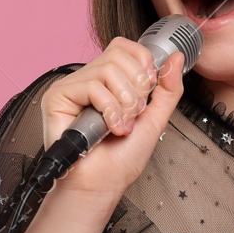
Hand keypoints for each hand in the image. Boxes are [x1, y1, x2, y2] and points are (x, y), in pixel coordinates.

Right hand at [40, 38, 185, 202]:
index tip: (148, 88)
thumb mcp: (154, 119)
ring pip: (107, 70)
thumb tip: (175, 58)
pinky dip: (109, 109)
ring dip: (124, 103)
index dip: (141, 62)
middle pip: (118, 55)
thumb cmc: (121, 160)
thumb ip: (168, 89)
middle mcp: (88, 79)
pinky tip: (109, 128)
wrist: (102, 185)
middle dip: (136, 89)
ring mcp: (72, 86)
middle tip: (132, 115)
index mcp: (108, 81)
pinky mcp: (57, 96)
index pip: (124, 47)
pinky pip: (92, 86)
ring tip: (121, 126)